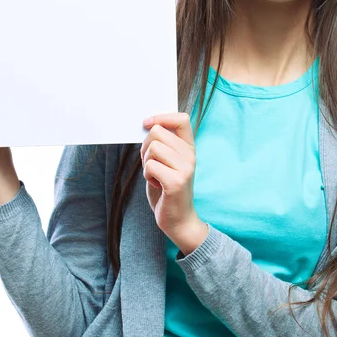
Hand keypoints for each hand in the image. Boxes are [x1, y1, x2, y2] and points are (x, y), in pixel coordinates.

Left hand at [140, 112, 197, 235]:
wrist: (179, 220)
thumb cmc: (167, 188)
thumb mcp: (168, 162)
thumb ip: (163, 144)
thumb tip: (148, 124)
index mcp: (189, 148)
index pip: (182, 119)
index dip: (161, 117)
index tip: (147, 123)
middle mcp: (190, 156)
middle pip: (157, 132)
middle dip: (146, 146)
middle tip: (151, 163)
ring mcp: (185, 168)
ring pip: (152, 148)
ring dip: (146, 163)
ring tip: (155, 175)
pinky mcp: (176, 182)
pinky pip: (150, 166)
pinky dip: (147, 176)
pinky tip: (157, 185)